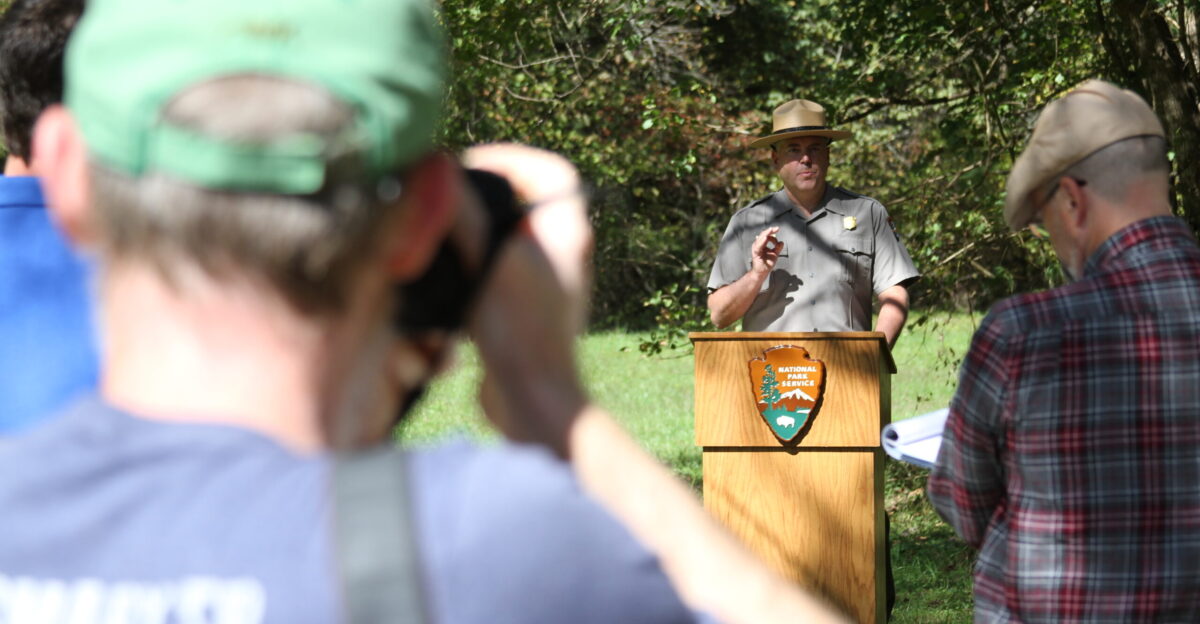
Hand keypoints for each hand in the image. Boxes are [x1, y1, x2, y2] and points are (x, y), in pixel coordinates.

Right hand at [461, 143, 591, 455]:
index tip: (470, 164)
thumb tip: (436, 171)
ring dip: (474, 237)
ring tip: (444, 239)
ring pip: (506, 239)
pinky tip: (448, 281)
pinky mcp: (524, 310)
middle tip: (449, 199)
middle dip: (484, 198)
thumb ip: (462, 214)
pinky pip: (497, 273)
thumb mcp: (487, 263)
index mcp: (569, 231)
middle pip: (523, 203)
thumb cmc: (521, 331)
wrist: (531, 400)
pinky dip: (473, 270)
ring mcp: (544, 282)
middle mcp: (563, 252)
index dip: (512, 159)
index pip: (551, 171)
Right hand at [751, 227, 782, 275]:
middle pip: (763, 235)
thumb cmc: (767, 264)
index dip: (772, 232)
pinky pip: (758, 246)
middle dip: (770, 231)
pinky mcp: (755, 253)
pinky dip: (762, 241)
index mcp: (762, 245)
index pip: (767, 235)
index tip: (777, 229)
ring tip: (771, 230)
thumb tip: (781, 242)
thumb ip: (778, 248)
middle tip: (776, 228)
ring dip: (766, 233)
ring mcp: (756, 249)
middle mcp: (759, 245)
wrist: (762, 272)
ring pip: (760, 238)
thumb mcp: (775, 254)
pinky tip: (766, 238)